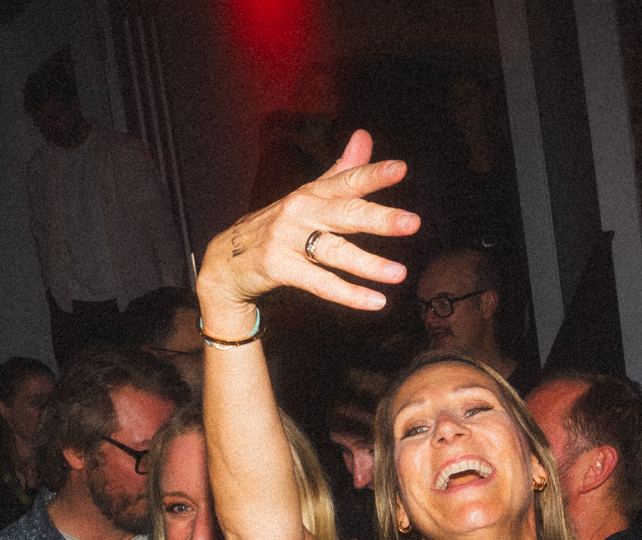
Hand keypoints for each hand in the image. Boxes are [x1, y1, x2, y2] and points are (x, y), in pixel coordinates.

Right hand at [196, 129, 418, 326]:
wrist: (228, 261)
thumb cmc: (280, 227)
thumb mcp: (310, 196)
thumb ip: (342, 170)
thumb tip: (365, 135)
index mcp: (313, 193)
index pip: (346, 180)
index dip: (373, 174)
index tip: (400, 169)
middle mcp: (300, 211)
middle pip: (345, 214)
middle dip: (379, 218)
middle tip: (413, 222)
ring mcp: (287, 240)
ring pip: (335, 252)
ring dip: (369, 264)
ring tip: (400, 274)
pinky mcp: (278, 268)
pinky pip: (319, 283)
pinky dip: (348, 294)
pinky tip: (376, 302)